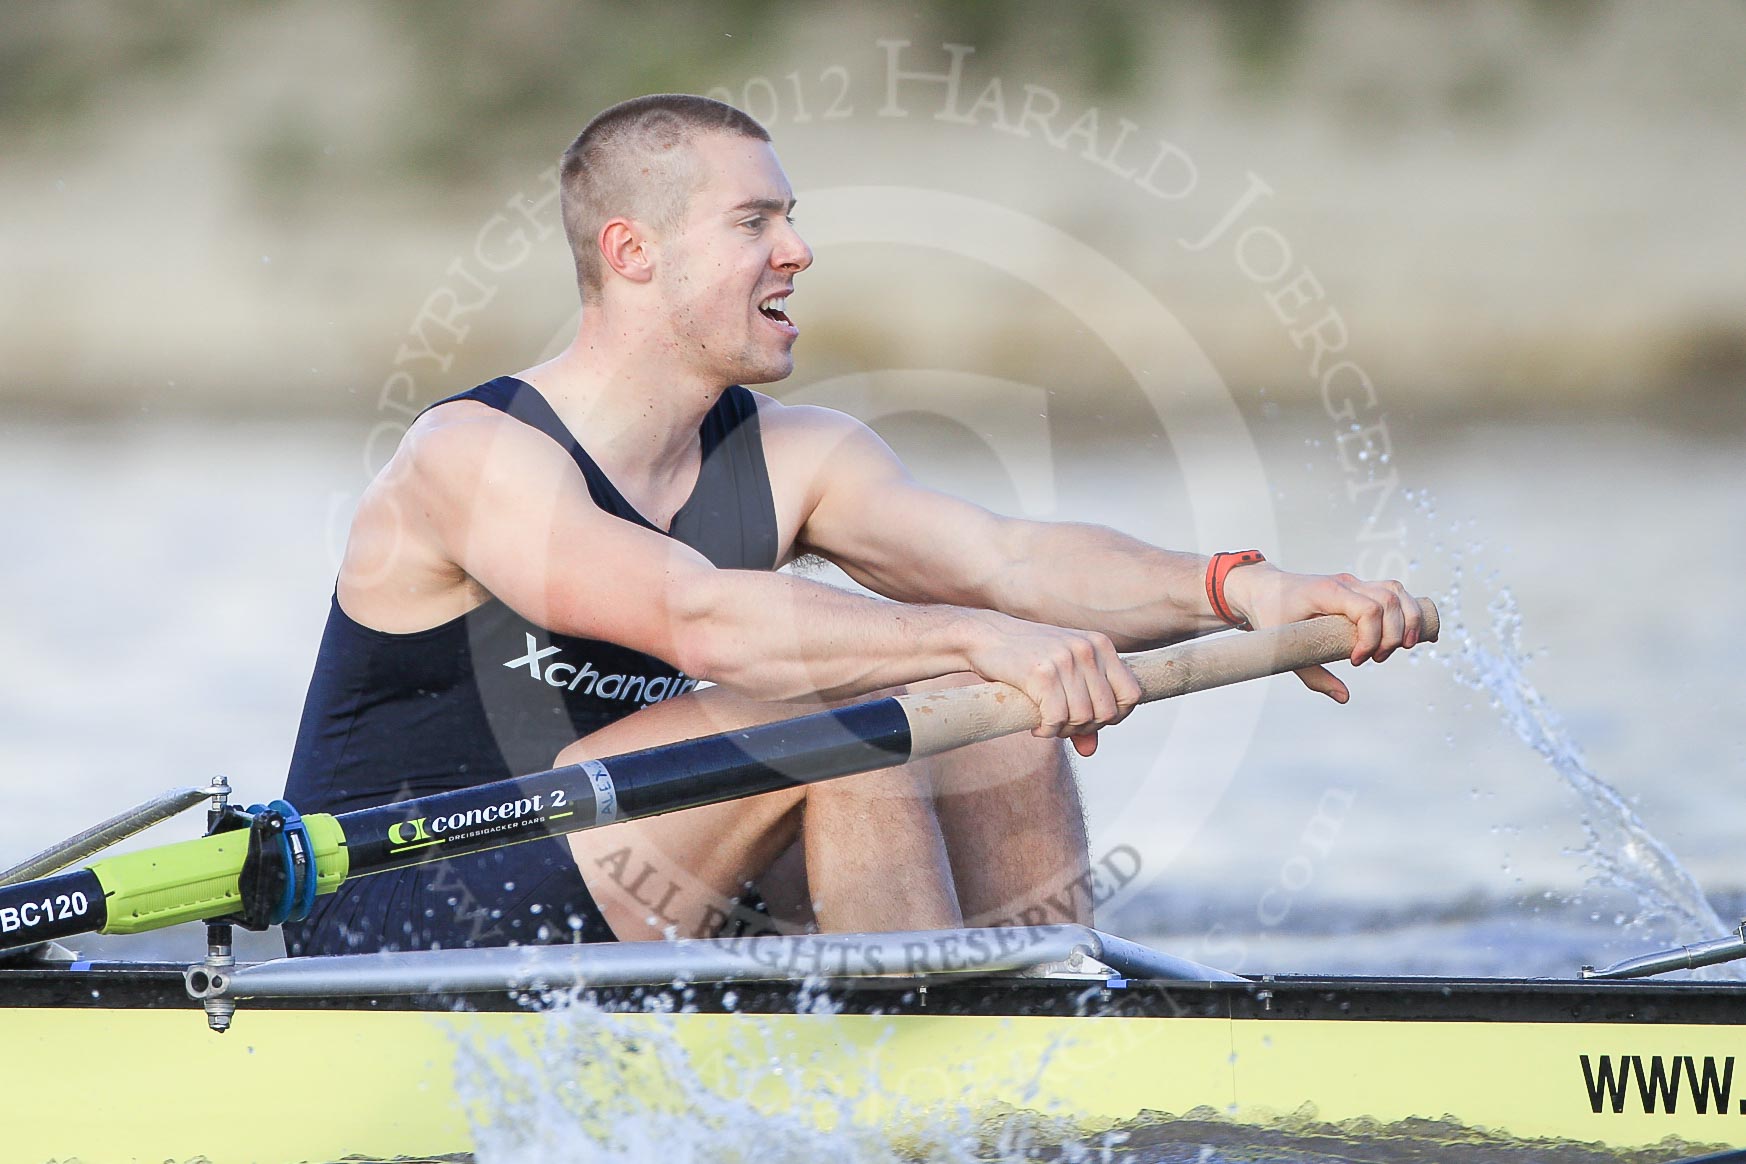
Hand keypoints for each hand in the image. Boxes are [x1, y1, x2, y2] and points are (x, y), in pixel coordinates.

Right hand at [964, 613, 1141, 756]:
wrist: (986, 637)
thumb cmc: (1027, 659)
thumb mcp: (1063, 678)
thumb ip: (1083, 710)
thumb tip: (1091, 750)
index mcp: (1101, 645)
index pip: (1132, 694)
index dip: (1117, 716)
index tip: (1092, 721)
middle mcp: (1087, 649)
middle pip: (1107, 712)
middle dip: (1086, 728)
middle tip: (1064, 726)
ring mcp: (1065, 659)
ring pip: (1083, 718)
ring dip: (1064, 731)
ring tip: (1048, 725)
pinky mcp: (1042, 673)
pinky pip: (1056, 719)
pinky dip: (1047, 731)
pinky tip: (1036, 726)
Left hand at [1221, 564, 1424, 703]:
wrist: (1263, 589)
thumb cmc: (1272, 616)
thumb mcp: (1284, 648)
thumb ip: (1313, 675)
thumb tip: (1344, 697)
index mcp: (1327, 592)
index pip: (1368, 608)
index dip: (1371, 638)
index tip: (1357, 661)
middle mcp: (1346, 584)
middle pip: (1390, 599)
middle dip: (1393, 635)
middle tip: (1377, 659)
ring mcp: (1355, 583)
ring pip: (1397, 591)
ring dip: (1408, 620)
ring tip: (1402, 648)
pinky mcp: (1361, 590)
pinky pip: (1393, 593)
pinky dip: (1408, 611)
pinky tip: (1412, 634)